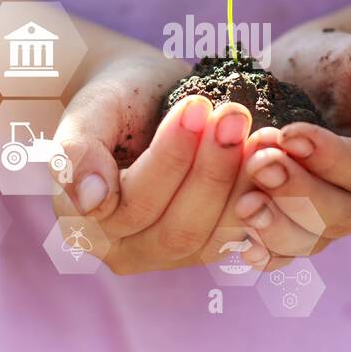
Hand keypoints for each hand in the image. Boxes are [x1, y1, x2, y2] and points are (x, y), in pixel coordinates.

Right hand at [51, 49, 264, 273]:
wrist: (145, 95)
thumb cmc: (115, 98)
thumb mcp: (90, 110)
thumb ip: (77, 153)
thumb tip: (90, 203)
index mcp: (86, 223)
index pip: (134, 204)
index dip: (170, 158)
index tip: (197, 106)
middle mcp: (125, 251)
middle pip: (178, 229)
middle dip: (212, 172)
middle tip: (234, 115)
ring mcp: (169, 256)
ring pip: (214, 238)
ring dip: (242, 184)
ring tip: (259, 131)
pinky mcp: (208, 247)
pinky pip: (241, 237)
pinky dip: (263, 200)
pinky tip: (273, 158)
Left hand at [239, 23, 350, 261]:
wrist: (308, 73)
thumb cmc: (350, 62)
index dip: (331, 160)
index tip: (290, 134)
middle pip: (340, 214)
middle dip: (297, 192)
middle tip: (261, 162)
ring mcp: (334, 218)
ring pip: (311, 240)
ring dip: (275, 225)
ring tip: (245, 202)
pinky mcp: (299, 227)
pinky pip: (285, 252)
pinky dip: (264, 252)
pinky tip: (243, 246)